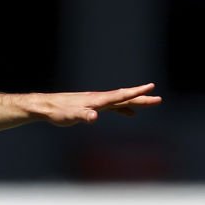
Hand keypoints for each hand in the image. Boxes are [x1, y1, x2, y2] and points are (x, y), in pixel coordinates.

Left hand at [38, 83, 161, 125]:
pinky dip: (122, 108)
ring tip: (150, 103)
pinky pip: (112, 106)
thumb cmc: (58, 112)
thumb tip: (95, 117)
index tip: (151, 87)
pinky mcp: (91, 106)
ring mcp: (96, 101)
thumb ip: (83, 116)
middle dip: (141, 98)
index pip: (121, 95)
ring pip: (120, 101)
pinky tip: (129, 113)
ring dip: (135, 102)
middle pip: (124, 97)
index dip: (136, 92)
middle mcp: (99, 98)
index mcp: (97, 100)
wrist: (46, 106)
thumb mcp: (71, 116)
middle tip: (158, 99)